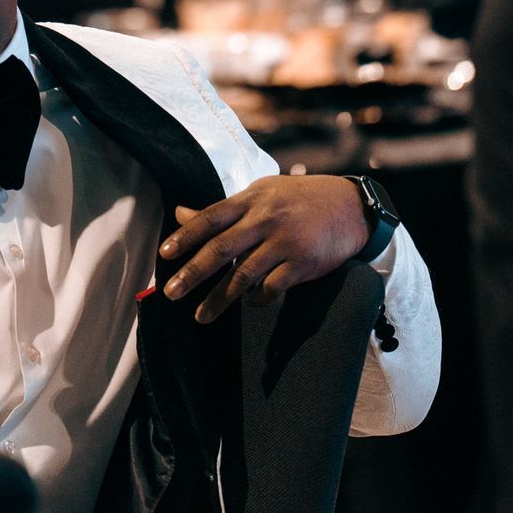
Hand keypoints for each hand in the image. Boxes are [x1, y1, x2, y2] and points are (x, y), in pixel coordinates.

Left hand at [158, 174, 372, 322]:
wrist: (349, 207)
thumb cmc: (297, 200)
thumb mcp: (260, 195)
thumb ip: (223, 210)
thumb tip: (181, 213)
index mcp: (251, 199)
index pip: (211, 217)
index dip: (186, 236)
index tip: (164, 254)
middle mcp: (266, 218)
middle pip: (222, 248)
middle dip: (194, 273)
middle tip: (171, 292)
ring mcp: (285, 241)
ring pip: (244, 274)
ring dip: (220, 298)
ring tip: (201, 316)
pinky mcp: (303, 263)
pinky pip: (272, 287)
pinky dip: (257, 299)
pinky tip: (251, 302)